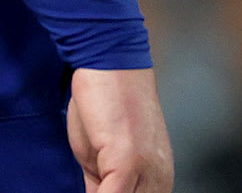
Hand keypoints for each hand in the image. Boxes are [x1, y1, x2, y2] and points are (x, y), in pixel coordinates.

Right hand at [67, 66, 171, 192]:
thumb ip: (103, 183)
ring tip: (87, 189)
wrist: (107, 61)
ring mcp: (147, 171)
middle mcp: (160, 178)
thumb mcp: (102, 155)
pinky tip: (82, 192)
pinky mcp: (129, 162)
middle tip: (89, 191)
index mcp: (158, 178)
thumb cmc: (103, 102)